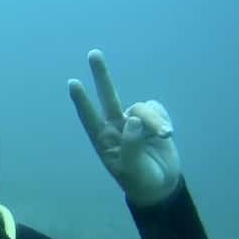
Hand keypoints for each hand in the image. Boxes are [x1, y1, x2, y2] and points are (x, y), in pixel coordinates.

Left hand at [68, 49, 179, 206]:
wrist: (161, 184)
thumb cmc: (139, 180)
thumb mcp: (132, 169)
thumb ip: (131, 145)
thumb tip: (133, 119)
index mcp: (103, 140)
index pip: (89, 117)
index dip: (81, 100)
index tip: (72, 83)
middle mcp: (115, 126)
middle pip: (107, 96)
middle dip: (101, 75)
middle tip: (93, 53)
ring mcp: (134, 121)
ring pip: (141, 108)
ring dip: (154, 121)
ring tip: (164, 136)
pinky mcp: (152, 119)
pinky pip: (156, 109)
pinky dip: (162, 120)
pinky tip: (166, 134)